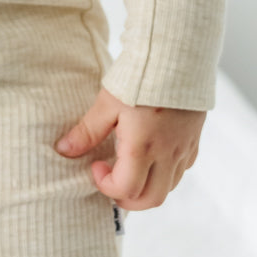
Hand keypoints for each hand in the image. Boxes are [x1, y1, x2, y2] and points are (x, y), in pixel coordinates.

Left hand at [53, 84, 205, 210]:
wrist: (178, 56)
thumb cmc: (140, 76)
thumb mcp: (108, 102)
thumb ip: (88, 131)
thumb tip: (63, 149)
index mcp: (143, 148)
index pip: (125, 189)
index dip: (105, 185)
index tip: (95, 165)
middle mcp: (167, 155)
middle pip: (150, 200)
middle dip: (126, 199)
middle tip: (110, 181)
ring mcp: (183, 150)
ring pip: (168, 188)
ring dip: (146, 188)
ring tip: (129, 169)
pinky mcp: (193, 141)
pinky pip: (181, 171)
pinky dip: (164, 175)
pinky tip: (151, 156)